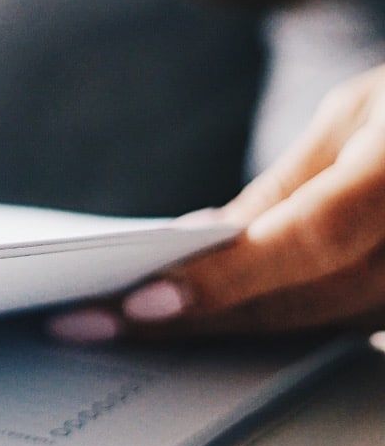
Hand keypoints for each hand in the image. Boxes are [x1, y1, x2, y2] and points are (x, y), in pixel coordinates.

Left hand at [50, 64, 384, 341]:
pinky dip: (268, 326)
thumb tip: (207, 239)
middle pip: (300, 301)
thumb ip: (288, 185)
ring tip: (120, 329)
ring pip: (315, 327)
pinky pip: (341, 329)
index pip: (308, 241)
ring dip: (218, 332)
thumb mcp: (360, 113)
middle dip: (190, 317)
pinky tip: (198, 323)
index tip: (140, 304)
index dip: (224, 279)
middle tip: (88, 324)